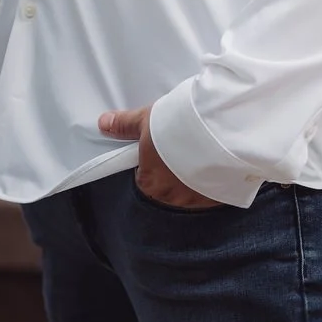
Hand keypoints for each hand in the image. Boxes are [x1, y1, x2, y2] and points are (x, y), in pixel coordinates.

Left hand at [98, 105, 219, 208]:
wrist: (219, 128)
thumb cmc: (178, 126)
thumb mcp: (147, 120)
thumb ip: (125, 125)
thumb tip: (102, 123)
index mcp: (150, 185)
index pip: (144, 181)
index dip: (150, 166)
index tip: (160, 153)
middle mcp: (172, 200)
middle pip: (168, 190)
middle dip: (173, 175)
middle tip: (181, 152)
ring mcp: (198, 201)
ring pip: (192, 193)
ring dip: (193, 180)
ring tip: (202, 156)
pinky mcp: (219, 198)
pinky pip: (212, 194)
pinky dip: (212, 182)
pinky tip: (218, 164)